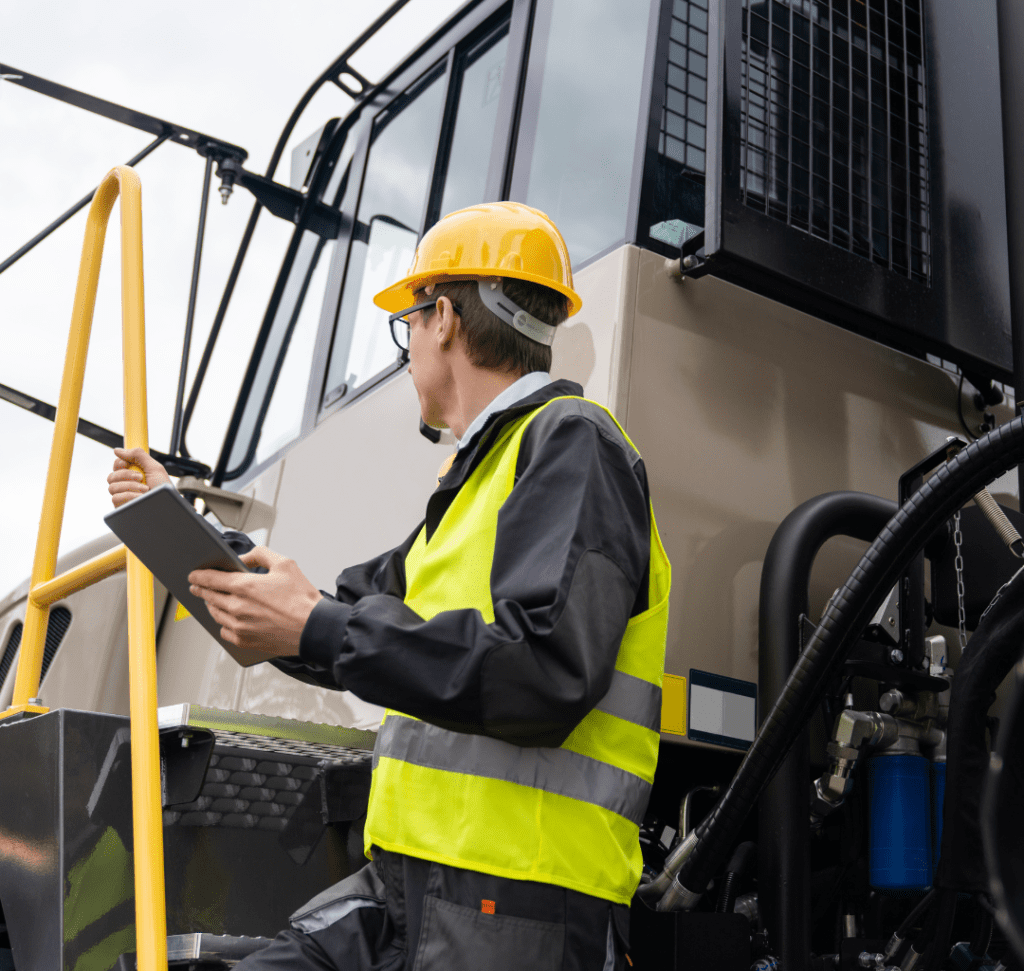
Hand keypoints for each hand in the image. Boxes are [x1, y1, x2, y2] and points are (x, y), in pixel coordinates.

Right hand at [107, 447, 170, 506]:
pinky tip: (140, 497)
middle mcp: (126, 486)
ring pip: (112, 487)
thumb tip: (117, 450)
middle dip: (126, 474)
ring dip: (130, 485)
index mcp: (133, 475)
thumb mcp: (154, 468)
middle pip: (111, 476)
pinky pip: (115, 498)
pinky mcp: (122, 507)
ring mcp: (123, 497)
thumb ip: (138, 455)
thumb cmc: (164, 488)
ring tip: (145, 488)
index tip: (127, 463)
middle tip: (141, 477)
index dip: (119, 463)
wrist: (168, 505)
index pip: (117, 466)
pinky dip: (129, 495)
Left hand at [188, 547, 322, 656]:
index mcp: (245, 586)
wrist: (314, 627)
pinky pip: (224, 631)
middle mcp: (237, 607)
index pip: (210, 579)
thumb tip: (244, 558)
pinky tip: (227, 619)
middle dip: (201, 589)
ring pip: (215, 614)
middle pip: (209, 596)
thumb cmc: (302, 599)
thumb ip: (261, 554)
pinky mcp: (245, 641)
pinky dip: (223, 623)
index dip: (198, 576)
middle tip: (198, 586)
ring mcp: (239, 626)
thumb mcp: (285, 564)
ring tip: (212, 601)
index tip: (193, 575)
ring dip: (211, 605)